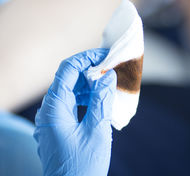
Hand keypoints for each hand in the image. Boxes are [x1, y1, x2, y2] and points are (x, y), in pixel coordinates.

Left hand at [34, 49, 116, 175]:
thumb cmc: (82, 167)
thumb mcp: (96, 130)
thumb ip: (102, 99)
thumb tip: (108, 75)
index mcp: (54, 108)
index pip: (68, 69)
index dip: (86, 58)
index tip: (105, 55)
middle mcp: (49, 110)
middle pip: (68, 78)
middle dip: (90, 70)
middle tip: (111, 67)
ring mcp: (52, 118)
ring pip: (70, 89)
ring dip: (89, 83)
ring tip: (109, 82)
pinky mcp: (57, 125)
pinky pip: (71, 102)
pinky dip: (86, 96)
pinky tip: (100, 98)